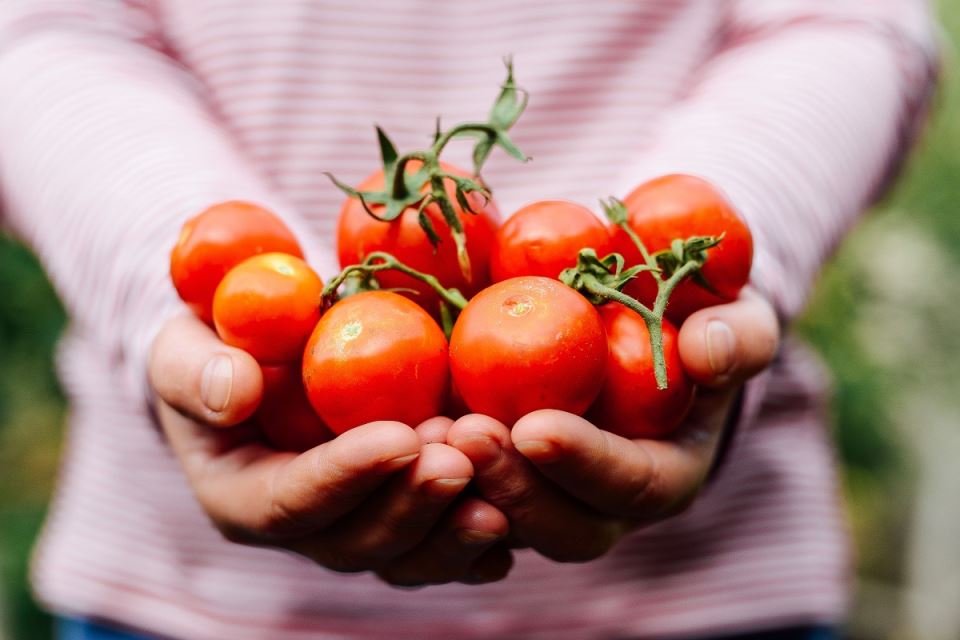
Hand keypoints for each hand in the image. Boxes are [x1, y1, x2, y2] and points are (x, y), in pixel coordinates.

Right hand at [148, 313, 512, 586]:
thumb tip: (234, 391)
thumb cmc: (215, 344)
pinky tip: (519, 513)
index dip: (345, 477)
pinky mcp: (404, 514)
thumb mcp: (183, 344)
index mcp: (243, 495)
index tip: (398, 438)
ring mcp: (359, 525)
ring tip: (502, 492)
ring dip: (455, 527)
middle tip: (460, 458)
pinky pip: (446, 543)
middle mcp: (306, 527)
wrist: (259, 355)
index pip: (292, 502)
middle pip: (358, 542)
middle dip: (412, 506)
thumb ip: (193, 369)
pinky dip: (483, 537)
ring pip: (410, 555)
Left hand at [446, 290, 778, 561]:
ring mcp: (550, 498)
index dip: (585, 465)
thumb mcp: (734, 318)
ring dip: (463, 489)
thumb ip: (739, 335)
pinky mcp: (504, 480)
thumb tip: (709, 349)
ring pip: (503, 525)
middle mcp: (605, 505)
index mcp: (665, 474)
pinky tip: (400, 435)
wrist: (643, 328)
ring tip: (425, 434)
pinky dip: (431, 480)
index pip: (630, 488)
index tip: (535, 427)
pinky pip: (464, 501)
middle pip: (560, 528)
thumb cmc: (695, 321)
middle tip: (466, 433)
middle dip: (512, 488)